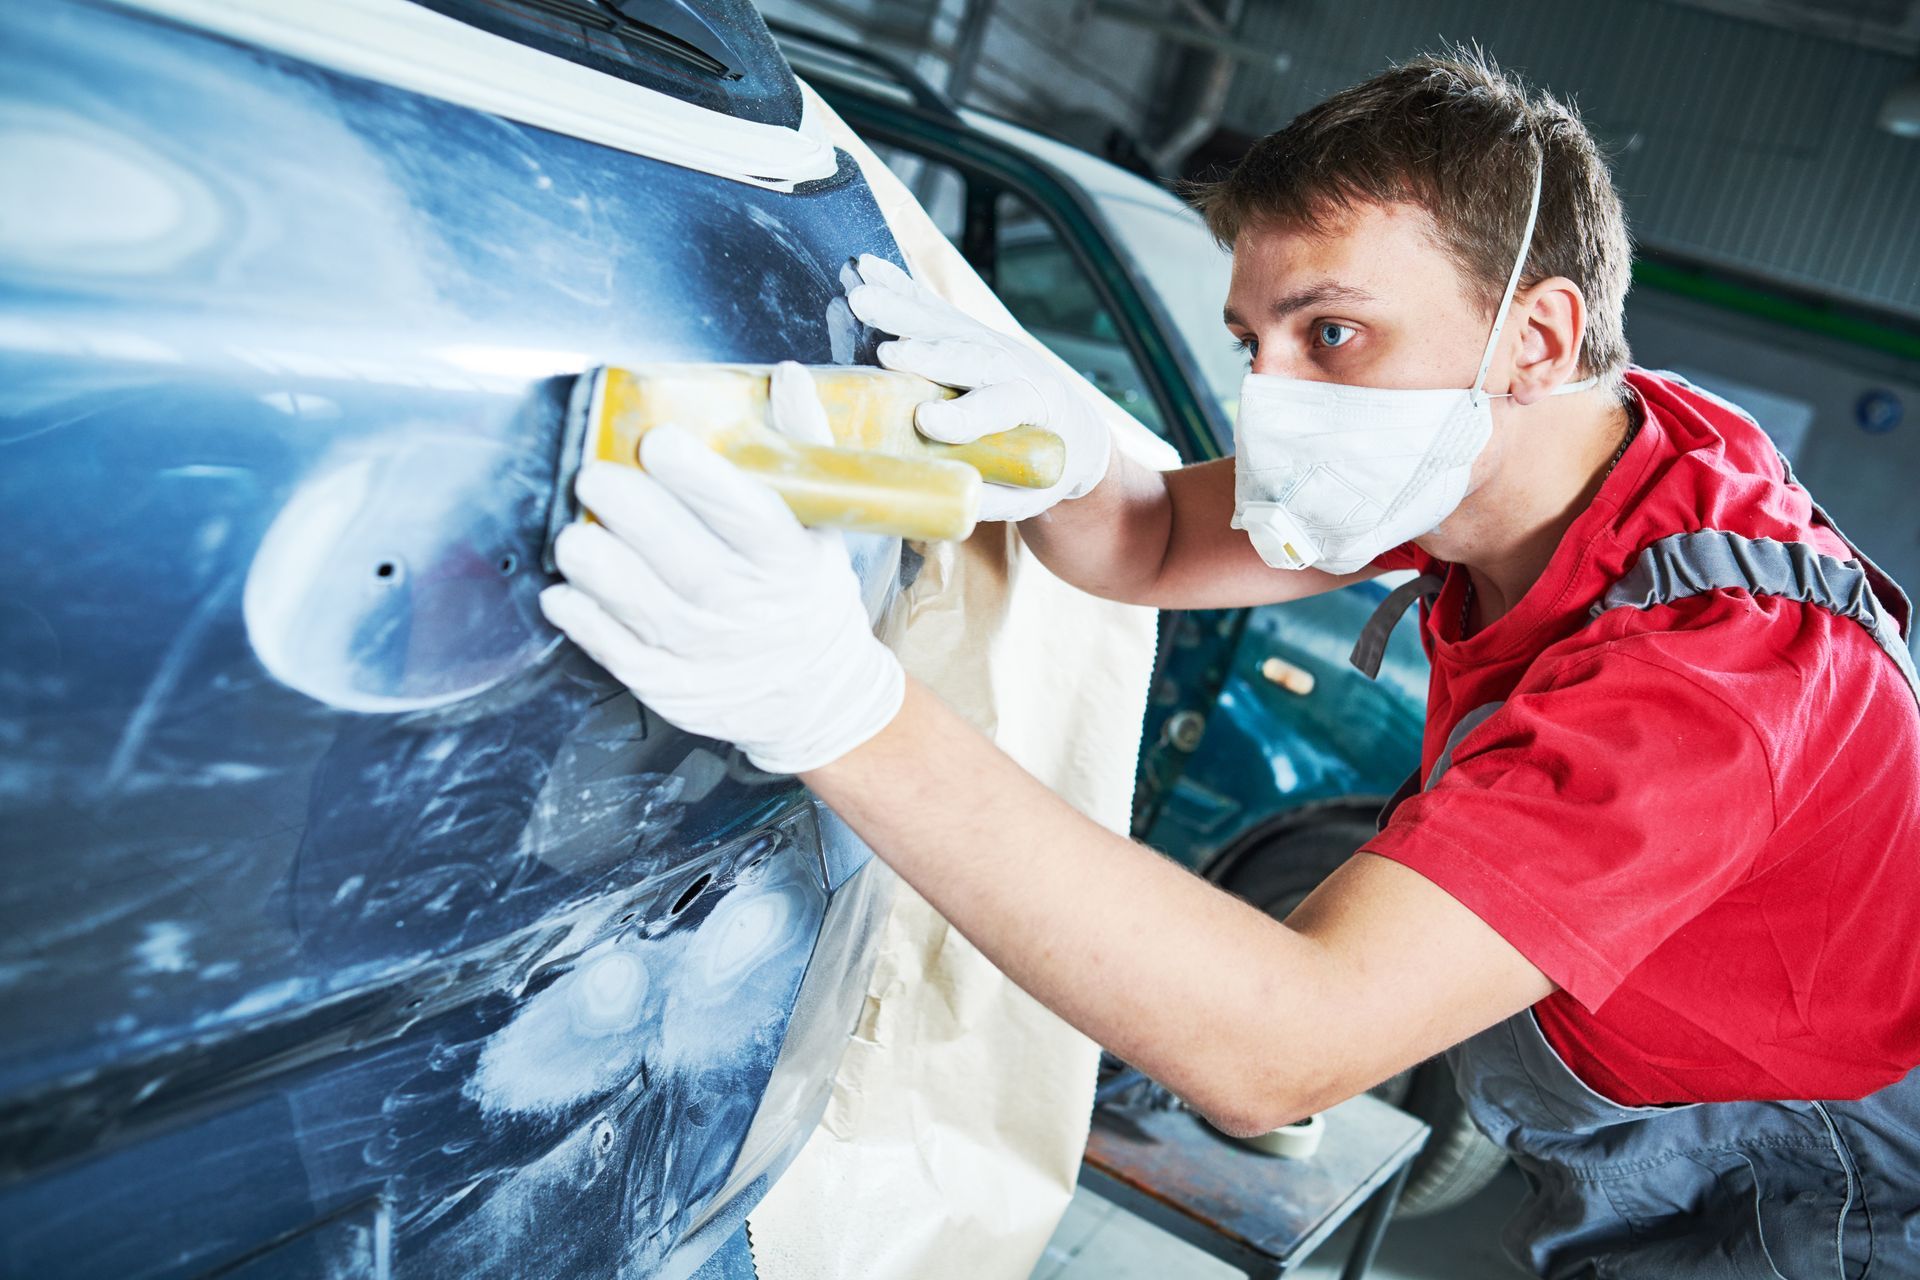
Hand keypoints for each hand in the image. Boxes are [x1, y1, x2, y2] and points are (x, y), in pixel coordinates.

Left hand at [539, 363, 904, 774]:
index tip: (660, 441)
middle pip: (687, 559)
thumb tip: (785, 377)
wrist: (814, 695)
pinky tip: (562, 592)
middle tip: (593, 476)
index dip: (702, 479)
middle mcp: (748, 608)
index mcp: (789, 562)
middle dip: (633, 513)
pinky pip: (618, 651)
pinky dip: (585, 622)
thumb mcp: (821, 526)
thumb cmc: (805, 595)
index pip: (748, 517)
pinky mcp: (668, 683)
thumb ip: (801, 450)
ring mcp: (706, 652)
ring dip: (600, 568)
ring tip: (571, 536)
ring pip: (645, 607)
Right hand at [846, 254, 1112, 521]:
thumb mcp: (1033, 493)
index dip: (966, 415)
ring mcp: (990, 342)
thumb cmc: (1049, 468)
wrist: (1073, 428)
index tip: (927, 420)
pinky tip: (865, 268)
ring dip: (899, 308)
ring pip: (943, 323)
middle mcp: (1014, 366)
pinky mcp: (968, 331)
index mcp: (1035, 407)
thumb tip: (946, 497)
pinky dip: (897, 286)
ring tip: (859, 296)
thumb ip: (995, 495)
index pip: (1002, 407)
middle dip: (928, 352)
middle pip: (969, 353)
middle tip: (888, 352)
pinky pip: (929, 307)